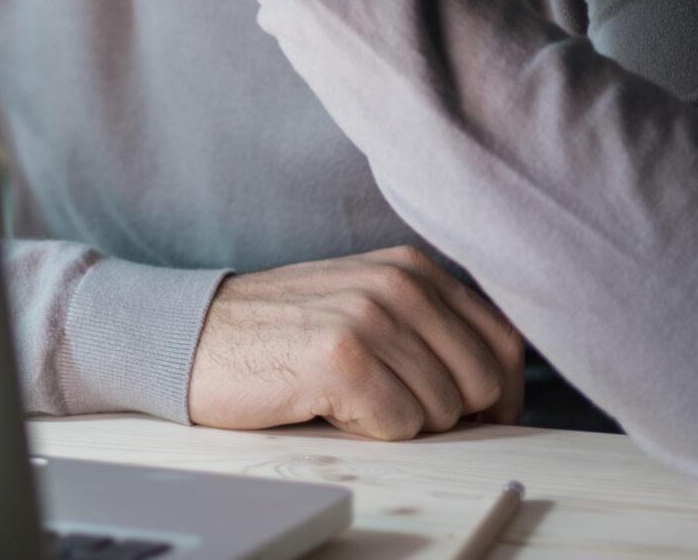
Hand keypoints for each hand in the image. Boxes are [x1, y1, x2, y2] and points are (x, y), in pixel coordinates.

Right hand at [186, 246, 526, 437]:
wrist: (193, 336)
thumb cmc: (282, 333)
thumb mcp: (366, 305)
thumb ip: (429, 326)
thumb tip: (499, 390)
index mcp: (412, 268)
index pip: (504, 342)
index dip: (497, 394)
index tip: (469, 415)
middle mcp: (398, 284)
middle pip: (483, 383)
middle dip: (446, 413)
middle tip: (387, 403)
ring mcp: (370, 317)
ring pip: (442, 411)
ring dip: (399, 421)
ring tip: (348, 396)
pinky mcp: (341, 358)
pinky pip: (400, 426)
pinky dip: (369, 430)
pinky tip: (329, 405)